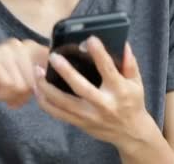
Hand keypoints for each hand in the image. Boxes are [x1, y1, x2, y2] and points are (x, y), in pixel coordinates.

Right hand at [0, 38, 48, 109]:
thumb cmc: (4, 87)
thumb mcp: (29, 85)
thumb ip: (40, 80)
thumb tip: (41, 76)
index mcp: (31, 47)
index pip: (49, 64)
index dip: (41, 83)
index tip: (30, 88)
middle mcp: (18, 44)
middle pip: (34, 79)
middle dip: (24, 92)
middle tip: (10, 90)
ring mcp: (3, 48)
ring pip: (21, 84)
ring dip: (11, 94)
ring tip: (2, 89)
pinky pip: (8, 84)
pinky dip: (1, 94)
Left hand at [35, 37, 154, 150]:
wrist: (131, 134)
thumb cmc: (132, 103)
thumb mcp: (136, 83)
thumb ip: (129, 63)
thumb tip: (122, 43)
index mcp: (119, 91)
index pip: (108, 69)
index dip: (99, 54)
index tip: (89, 39)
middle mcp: (103, 104)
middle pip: (80, 87)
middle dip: (65, 71)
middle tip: (53, 56)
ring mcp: (89, 116)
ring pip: (62, 102)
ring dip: (47, 86)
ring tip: (37, 70)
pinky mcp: (79, 123)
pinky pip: (57, 113)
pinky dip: (44, 101)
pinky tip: (37, 88)